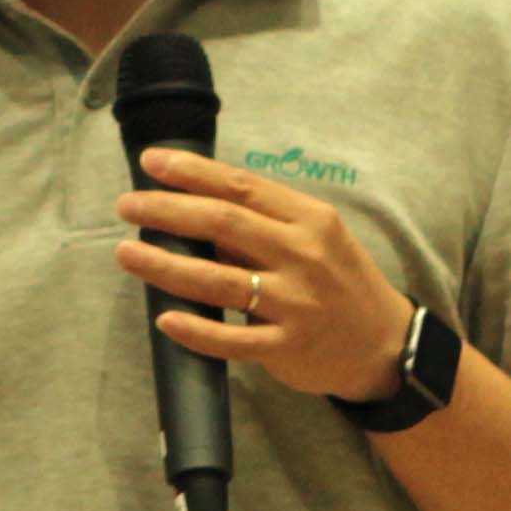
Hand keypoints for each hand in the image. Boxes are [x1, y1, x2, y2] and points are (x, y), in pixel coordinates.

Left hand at [116, 148, 416, 404]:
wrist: (384, 344)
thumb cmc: (339, 280)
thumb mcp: (316, 238)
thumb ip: (264, 223)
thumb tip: (194, 209)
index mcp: (310, 219)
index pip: (242, 187)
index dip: (192, 173)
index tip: (152, 163)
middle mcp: (303, 256)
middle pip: (224, 224)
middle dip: (167, 211)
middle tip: (126, 206)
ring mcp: (296, 303)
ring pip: (219, 280)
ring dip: (166, 265)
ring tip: (127, 253)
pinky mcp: (288, 347)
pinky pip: (232, 339)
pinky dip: (196, 330)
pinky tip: (165, 319)